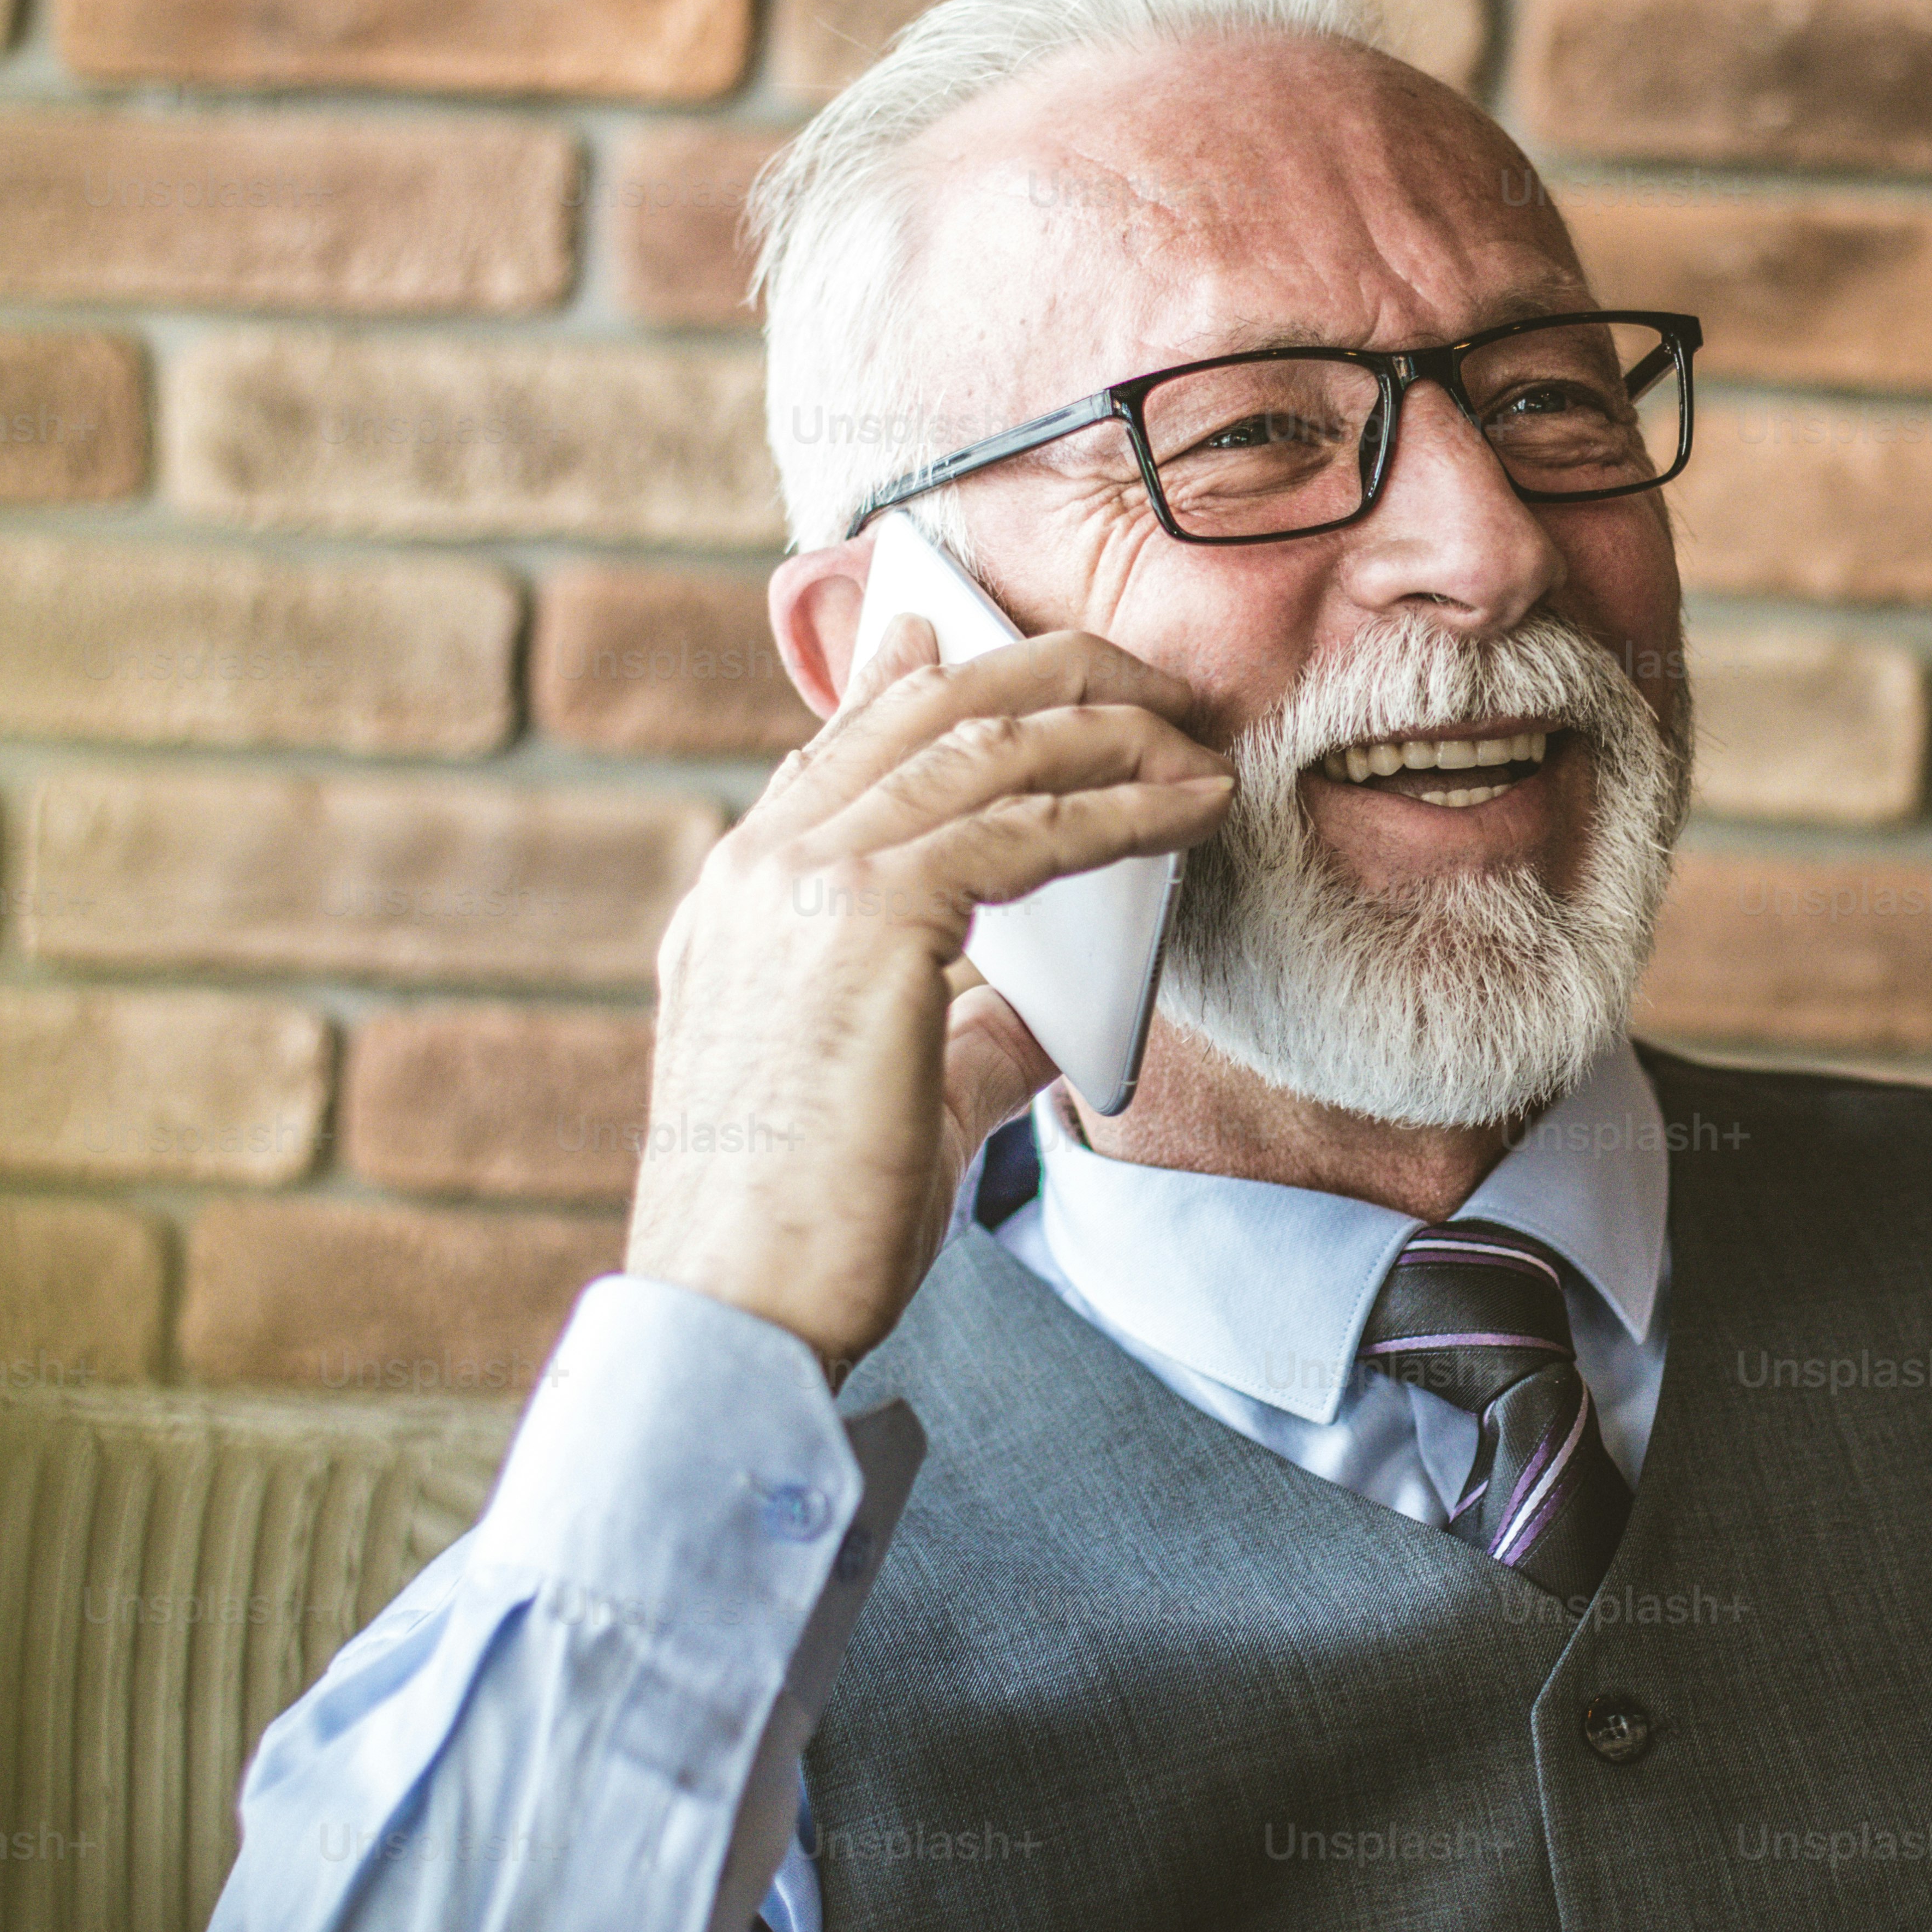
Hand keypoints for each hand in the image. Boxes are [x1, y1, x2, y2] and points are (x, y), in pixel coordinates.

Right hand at [622, 615, 1232, 1376]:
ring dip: (1107, 725)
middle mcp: (760, 865)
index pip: (837, 749)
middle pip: (918, 705)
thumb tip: (1059, 1010)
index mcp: (743, 900)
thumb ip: (973, 1033)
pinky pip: (1023, 825)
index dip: (905, 676)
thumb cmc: (808, 1226)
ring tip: (1194, 734)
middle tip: (1140, 671)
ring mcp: (802, 878)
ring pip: (980, 742)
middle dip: (1045, 671)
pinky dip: (1122, 807)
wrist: (737, 1300)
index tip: (957, 631)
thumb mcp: (899, 1097)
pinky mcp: (866, 915)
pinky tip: (1191, 808)